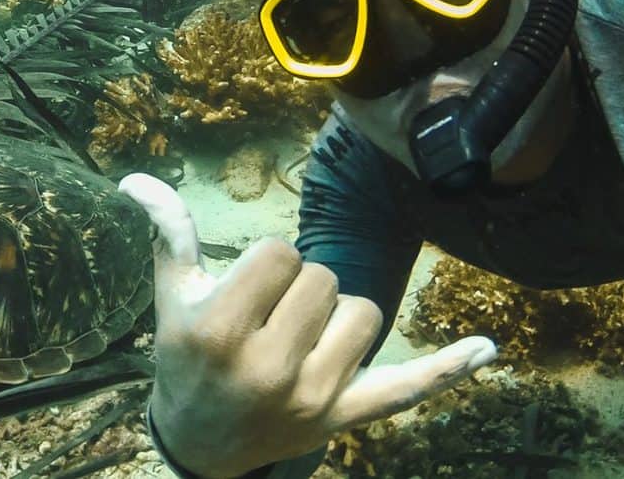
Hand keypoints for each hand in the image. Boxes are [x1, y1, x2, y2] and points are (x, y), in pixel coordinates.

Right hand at [120, 173, 497, 477]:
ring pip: (362, 313)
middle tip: (268, 317)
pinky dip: (447, 370)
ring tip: (301, 338)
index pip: (279, 253)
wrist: (199, 445)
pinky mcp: (344, 417)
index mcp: (221, 329)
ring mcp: (313, 396)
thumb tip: (137, 178)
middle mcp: (269, 366)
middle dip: (298, 286)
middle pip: (322, 278)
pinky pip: (405, 389)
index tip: (246, 289)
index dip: (266, 263)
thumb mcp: (171, 297)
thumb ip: (169, 233)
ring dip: (337, 315)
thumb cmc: (183, 358)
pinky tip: (486, 349)